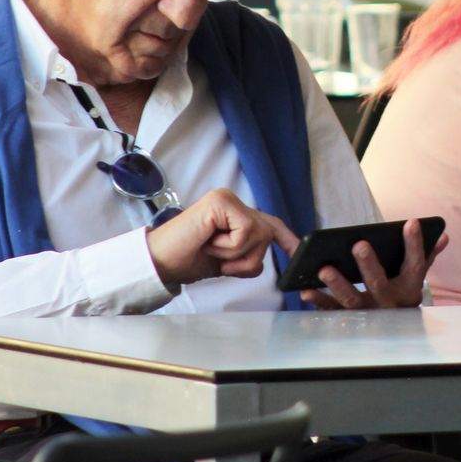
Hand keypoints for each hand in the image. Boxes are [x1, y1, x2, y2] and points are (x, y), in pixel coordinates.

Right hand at [146, 188, 299, 285]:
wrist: (160, 262)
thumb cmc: (188, 260)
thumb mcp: (225, 261)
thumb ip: (245, 256)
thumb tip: (265, 261)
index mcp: (233, 213)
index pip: (269, 224)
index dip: (286, 239)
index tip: (299, 252)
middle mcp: (232, 202)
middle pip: (267, 233)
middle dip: (248, 258)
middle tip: (221, 261)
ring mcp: (226, 199)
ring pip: (258, 235)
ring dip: (234, 254)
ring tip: (210, 248)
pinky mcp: (221, 202)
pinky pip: (245, 232)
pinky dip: (228, 246)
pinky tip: (209, 241)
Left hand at [301, 217, 448, 309]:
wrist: (396, 333)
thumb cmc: (401, 292)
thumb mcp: (416, 276)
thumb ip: (427, 255)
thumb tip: (442, 235)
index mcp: (409, 287)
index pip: (416, 264)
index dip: (415, 244)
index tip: (411, 222)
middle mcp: (390, 303)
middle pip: (380, 284)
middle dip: (370, 266)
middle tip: (360, 245)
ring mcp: (368, 313)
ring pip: (354, 301)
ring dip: (339, 285)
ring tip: (325, 269)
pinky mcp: (349, 320)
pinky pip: (333, 311)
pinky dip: (320, 301)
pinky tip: (307, 289)